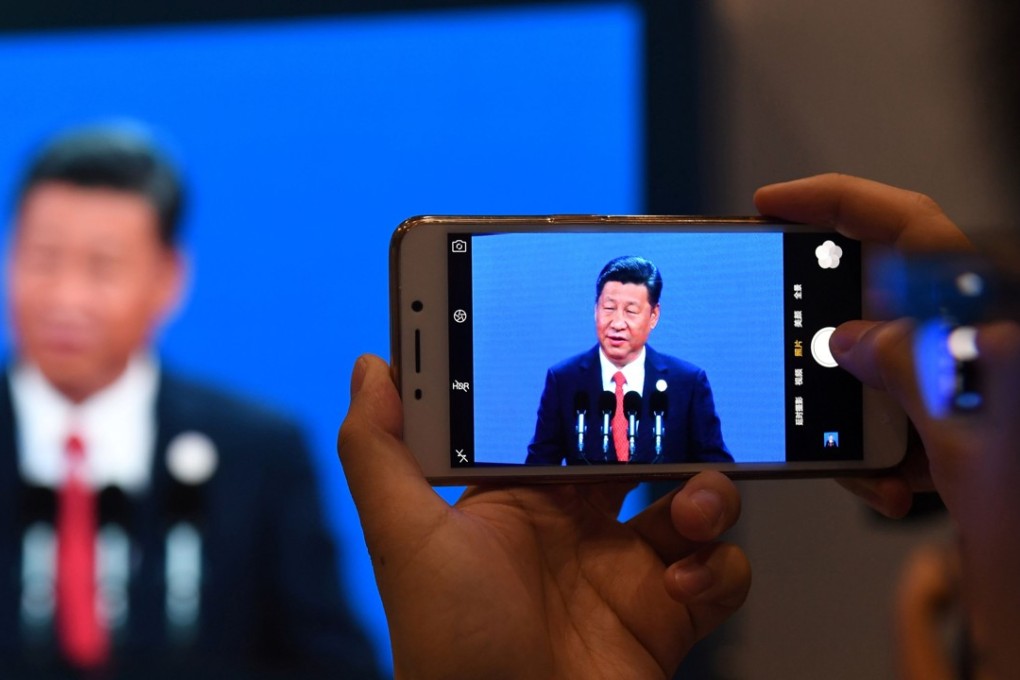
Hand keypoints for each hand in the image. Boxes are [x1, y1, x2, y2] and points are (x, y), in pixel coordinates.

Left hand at [338, 355, 749, 679]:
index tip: (611, 364)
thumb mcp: (405, 539)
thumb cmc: (451, 650)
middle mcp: (575, 534)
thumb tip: (371, 367)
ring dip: (708, 496)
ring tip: (693, 512)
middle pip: (638, 460)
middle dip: (664, 439)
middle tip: (673, 426)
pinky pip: (719, 574)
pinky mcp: (668, 619)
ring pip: (692, 506)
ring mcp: (625, 576)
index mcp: (518, 504)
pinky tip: (682, 584)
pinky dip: (719, 570)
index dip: (588, 398)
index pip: (561, 430)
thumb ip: (380, 451)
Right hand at [756, 173, 1019, 676]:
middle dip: (832, 343)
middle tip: (791, 356)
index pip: (908, 223)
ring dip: (856, 420)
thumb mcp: (966, 421)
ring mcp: (971, 383)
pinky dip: (884, 457)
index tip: (770, 206)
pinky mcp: (968, 426)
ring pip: (883, 373)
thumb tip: (846, 340)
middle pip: (883, 303)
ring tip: (868, 468)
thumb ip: (901, 361)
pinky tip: (894, 487)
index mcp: (990, 310)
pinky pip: (902, 421)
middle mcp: (978, 335)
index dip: (834, 202)